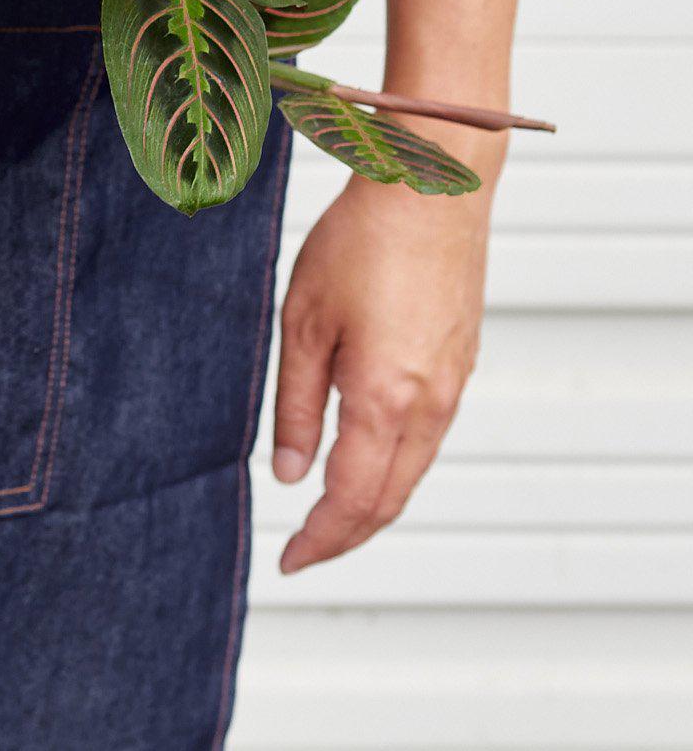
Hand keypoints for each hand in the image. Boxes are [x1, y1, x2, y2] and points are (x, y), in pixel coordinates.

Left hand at [272, 157, 492, 572]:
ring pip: (413, 472)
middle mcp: (430, 404)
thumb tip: (290, 475)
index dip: (320, 540)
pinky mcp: (461, 362)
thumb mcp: (303, 322)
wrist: (429, 190)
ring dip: (372, 504)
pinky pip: (429, 438)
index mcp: (385, 398)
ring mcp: (454, 385)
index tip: (289, 561)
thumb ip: (297, 405)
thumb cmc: (360, 242)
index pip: (353, 500)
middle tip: (305, 551)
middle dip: (346, 536)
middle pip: (389, 499)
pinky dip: (395, 466)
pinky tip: (366, 458)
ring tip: (328, 516)